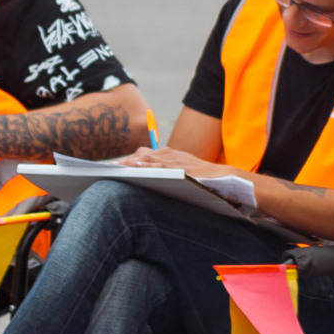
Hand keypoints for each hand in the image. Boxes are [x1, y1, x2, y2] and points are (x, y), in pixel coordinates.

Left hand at [117, 147, 238, 178]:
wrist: (223, 177)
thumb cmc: (202, 176)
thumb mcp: (182, 170)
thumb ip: (167, 172)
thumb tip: (149, 179)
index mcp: (169, 154)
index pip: (144, 155)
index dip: (129, 160)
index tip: (114, 166)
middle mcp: (171, 154)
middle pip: (143, 155)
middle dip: (126, 161)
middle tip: (110, 167)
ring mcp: (176, 160)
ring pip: (149, 159)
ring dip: (133, 163)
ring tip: (118, 167)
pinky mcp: (181, 167)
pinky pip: (162, 165)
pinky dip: (149, 165)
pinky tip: (138, 168)